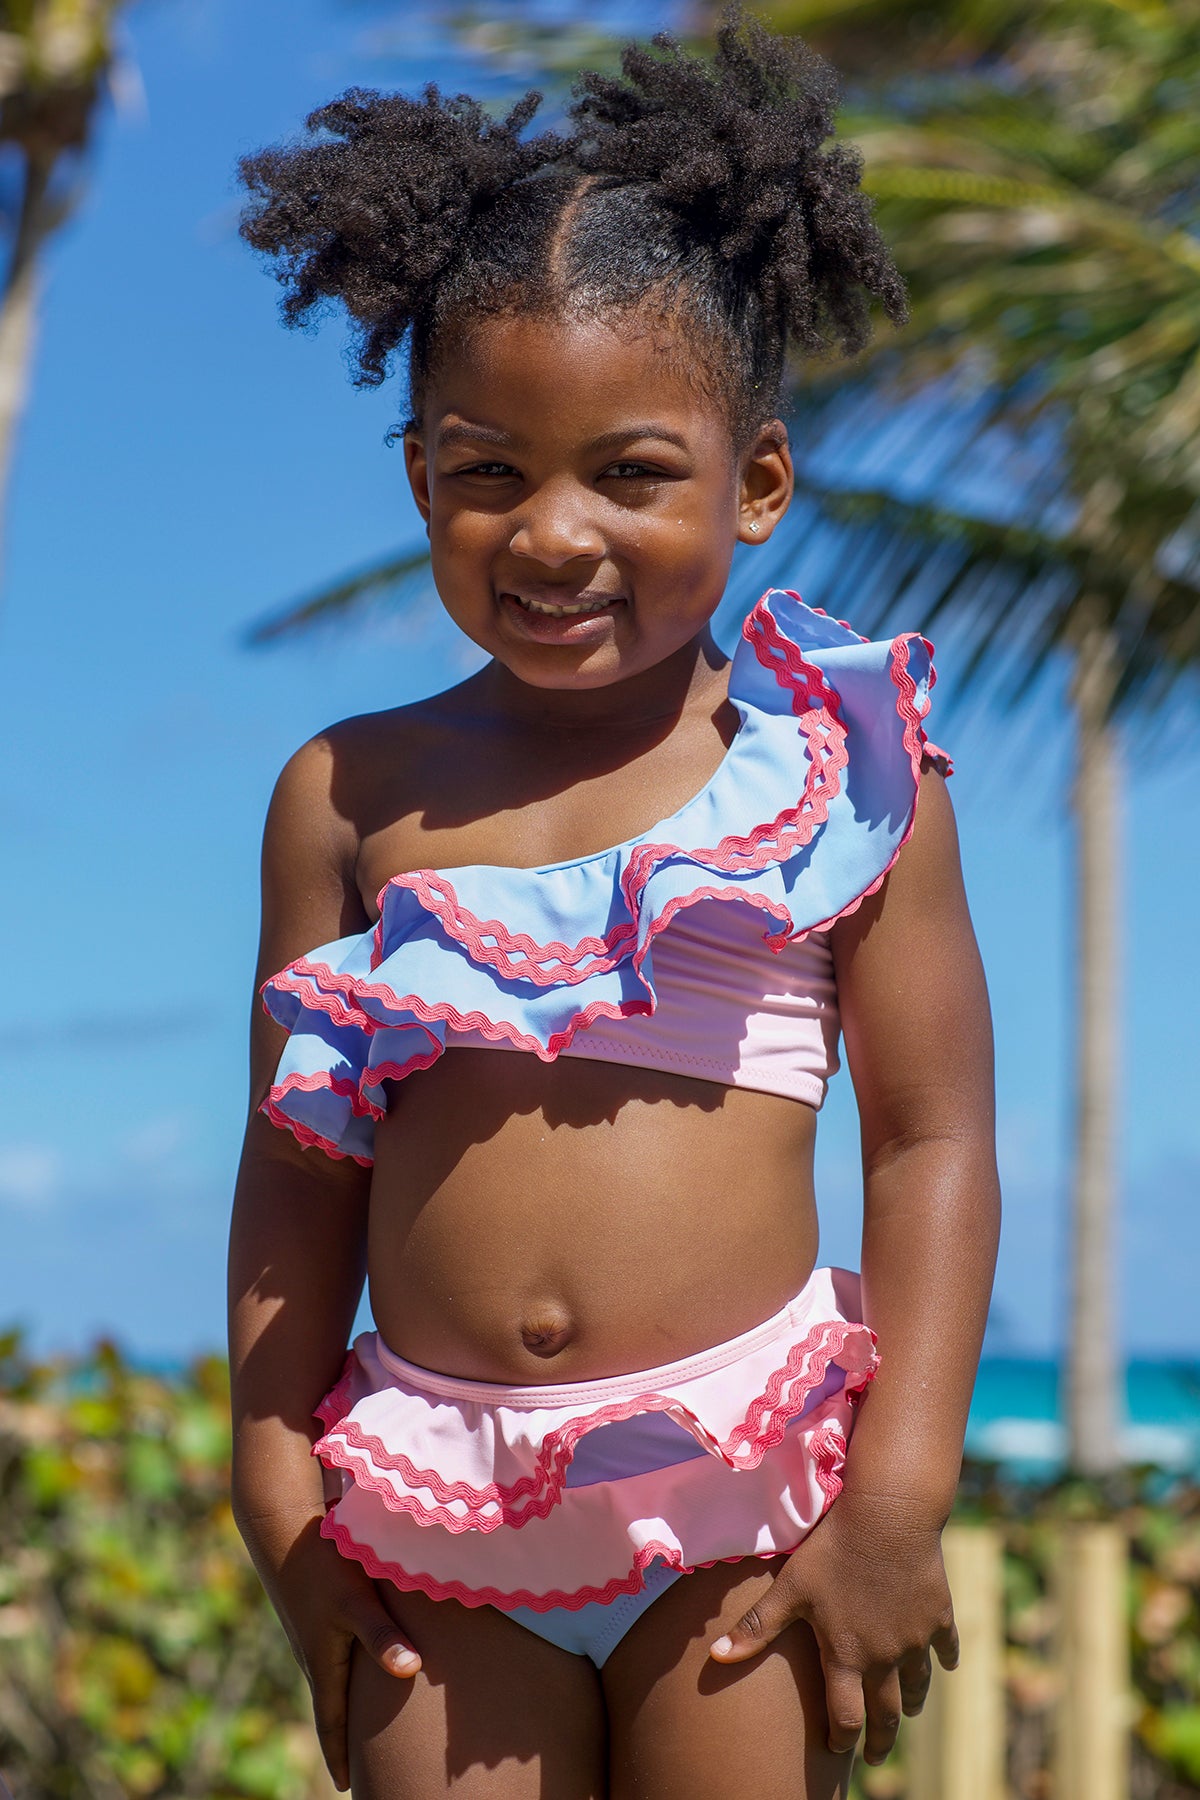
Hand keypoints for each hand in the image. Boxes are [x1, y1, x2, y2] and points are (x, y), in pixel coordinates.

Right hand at [244, 1507, 420, 1790]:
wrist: (283, 1527)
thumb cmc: (323, 1564)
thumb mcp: (356, 1601)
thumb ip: (382, 1635)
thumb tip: (410, 1670)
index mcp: (323, 1663)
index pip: (331, 1724)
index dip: (340, 1756)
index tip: (348, 1786)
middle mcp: (315, 1654)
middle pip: (331, 1707)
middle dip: (343, 1738)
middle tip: (357, 1769)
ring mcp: (313, 1632)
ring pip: (332, 1679)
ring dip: (343, 1705)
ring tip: (360, 1726)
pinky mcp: (316, 1611)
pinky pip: (332, 1653)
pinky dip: (345, 1671)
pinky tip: (358, 1663)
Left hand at [708, 1489, 958, 1764]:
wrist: (889, 1517)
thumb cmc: (833, 1551)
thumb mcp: (790, 1587)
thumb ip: (757, 1626)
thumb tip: (715, 1656)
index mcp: (847, 1655)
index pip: (845, 1716)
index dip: (840, 1738)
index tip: (837, 1750)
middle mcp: (885, 1658)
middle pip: (886, 1714)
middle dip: (881, 1740)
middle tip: (876, 1756)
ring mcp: (915, 1639)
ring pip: (917, 1685)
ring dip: (911, 1704)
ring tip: (907, 1714)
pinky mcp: (939, 1615)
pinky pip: (947, 1647)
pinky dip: (947, 1660)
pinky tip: (949, 1665)